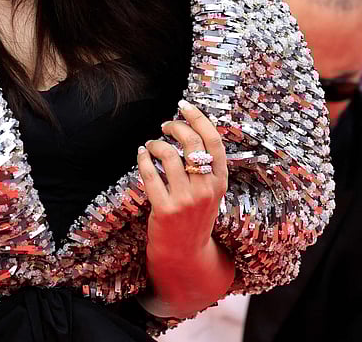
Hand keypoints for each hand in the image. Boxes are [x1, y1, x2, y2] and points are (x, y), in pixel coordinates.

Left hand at [137, 100, 233, 316]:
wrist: (185, 255)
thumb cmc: (195, 218)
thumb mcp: (209, 192)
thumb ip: (204, 167)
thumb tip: (187, 129)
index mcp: (219, 182)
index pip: (214, 141)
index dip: (199, 119)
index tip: (184, 106)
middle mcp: (206, 189)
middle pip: (192, 143)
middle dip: (175, 127)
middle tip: (165, 125)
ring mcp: (186, 200)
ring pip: (169, 156)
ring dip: (156, 144)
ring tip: (151, 144)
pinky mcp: (165, 209)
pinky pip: (150, 174)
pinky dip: (143, 159)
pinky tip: (141, 155)